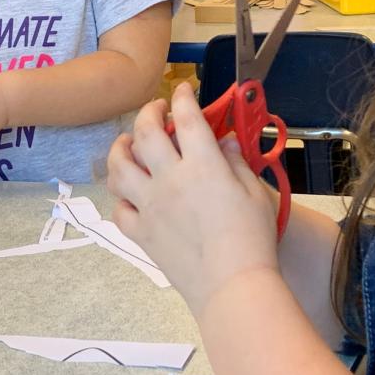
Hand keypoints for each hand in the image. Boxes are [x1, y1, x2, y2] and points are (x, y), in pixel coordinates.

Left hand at [106, 82, 278, 315]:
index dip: (183, 97)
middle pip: (145, 132)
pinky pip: (119, 209)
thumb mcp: (255, 193)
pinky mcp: (141, 232)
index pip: (187, 117)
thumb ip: (236, 162)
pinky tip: (129, 192)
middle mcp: (169, 179)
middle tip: (156, 110)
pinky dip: (120, 197)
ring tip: (127, 144)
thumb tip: (224, 140)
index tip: (183, 89)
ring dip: (120, 148)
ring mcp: (150, 206)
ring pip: (119, 167)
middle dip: (148, 112)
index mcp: (202, 165)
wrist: (232, 285)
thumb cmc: (253, 239)